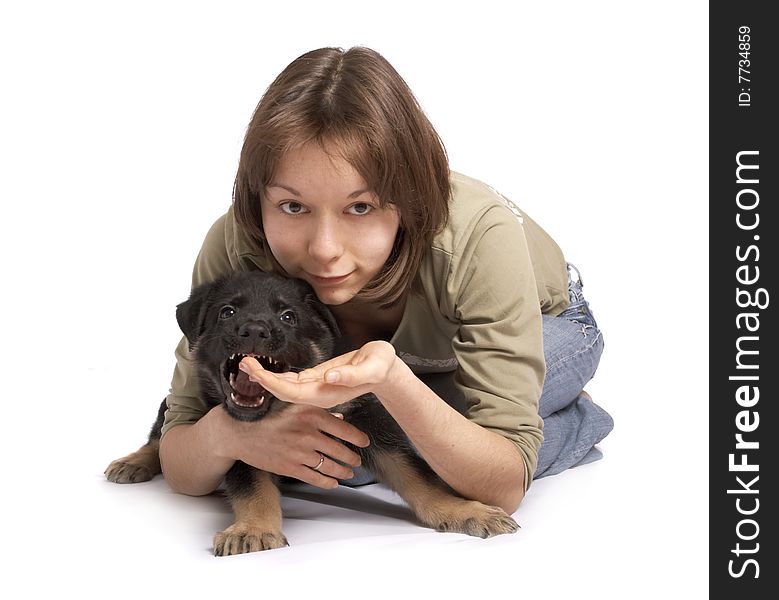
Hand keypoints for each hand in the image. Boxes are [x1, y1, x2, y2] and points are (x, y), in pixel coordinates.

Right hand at [219, 404, 369, 488]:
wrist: (239, 430)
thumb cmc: (266, 413)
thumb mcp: (294, 405)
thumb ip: (318, 411)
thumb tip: (340, 418)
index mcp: (311, 414)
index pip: (344, 429)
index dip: (358, 438)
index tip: (364, 442)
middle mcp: (308, 433)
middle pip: (340, 450)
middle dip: (352, 458)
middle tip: (357, 460)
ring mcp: (300, 452)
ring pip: (330, 466)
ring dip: (343, 472)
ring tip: (348, 473)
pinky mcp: (290, 467)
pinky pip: (315, 478)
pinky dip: (328, 482)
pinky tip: (333, 482)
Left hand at [239, 340, 400, 408]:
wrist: (387, 371)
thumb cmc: (381, 367)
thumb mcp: (371, 367)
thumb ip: (351, 374)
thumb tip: (329, 376)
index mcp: (327, 393)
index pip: (292, 392)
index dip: (272, 383)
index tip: (256, 371)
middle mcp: (318, 393)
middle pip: (283, 390)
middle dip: (262, 379)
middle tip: (244, 363)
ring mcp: (316, 388)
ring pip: (285, 386)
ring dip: (266, 376)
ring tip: (248, 364)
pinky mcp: (317, 379)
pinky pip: (292, 380)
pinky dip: (277, 375)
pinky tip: (265, 369)